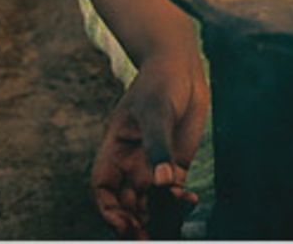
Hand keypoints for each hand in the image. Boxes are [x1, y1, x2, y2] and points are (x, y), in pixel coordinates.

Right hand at [91, 52, 207, 238]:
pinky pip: (173, 194)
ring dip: (157, 219)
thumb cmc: (160, 82)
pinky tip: (189, 201)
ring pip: (149, 204)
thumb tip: (163, 183)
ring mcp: (153, 166)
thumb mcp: (156, 110)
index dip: (109, 211)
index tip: (125, 225)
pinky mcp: (175, 166)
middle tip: (148, 239)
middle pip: (126, 204)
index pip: (103, 189)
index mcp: (116, 149)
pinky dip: (179, 204)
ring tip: (171, 230)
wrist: (181, 67)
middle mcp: (132, 163)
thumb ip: (159, 146)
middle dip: (134, 224)